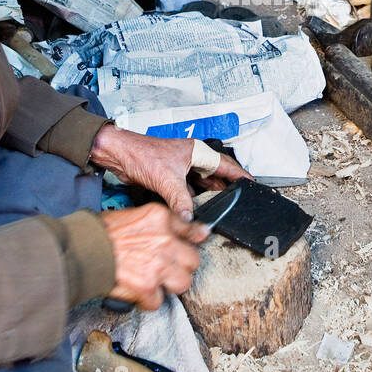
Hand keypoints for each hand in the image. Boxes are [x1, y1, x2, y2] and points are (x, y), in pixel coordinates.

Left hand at [90, 124, 250, 218]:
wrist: (118, 154)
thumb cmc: (141, 153)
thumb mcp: (166, 179)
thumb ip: (181, 201)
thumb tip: (190, 218)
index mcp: (197, 152)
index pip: (226, 165)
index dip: (240, 176)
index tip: (252, 185)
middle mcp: (191, 159)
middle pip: (216, 177)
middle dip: (225, 190)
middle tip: (237, 204)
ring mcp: (181, 169)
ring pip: (202, 186)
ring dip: (208, 197)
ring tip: (219, 210)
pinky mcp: (171, 178)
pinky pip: (188, 192)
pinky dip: (193, 201)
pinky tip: (196, 211)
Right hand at [100, 204, 207, 309]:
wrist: (81, 250)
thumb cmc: (101, 233)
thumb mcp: (134, 215)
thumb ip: (162, 223)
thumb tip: (191, 231)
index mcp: (160, 218)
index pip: (192, 230)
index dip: (192, 241)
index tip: (193, 244)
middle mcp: (164, 240)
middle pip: (193, 261)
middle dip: (181, 267)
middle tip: (164, 268)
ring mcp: (158, 264)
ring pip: (183, 283)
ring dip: (169, 286)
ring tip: (153, 281)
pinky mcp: (147, 287)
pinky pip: (158, 301)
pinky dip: (147, 300)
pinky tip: (136, 291)